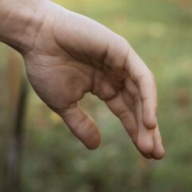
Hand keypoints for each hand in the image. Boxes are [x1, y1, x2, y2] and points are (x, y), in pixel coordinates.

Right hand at [23, 6, 163, 158]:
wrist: (36, 37)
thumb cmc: (45, 66)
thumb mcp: (63, 103)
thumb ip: (80, 123)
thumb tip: (96, 146)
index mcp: (102, 85)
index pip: (125, 111)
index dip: (135, 131)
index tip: (147, 155)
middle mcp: (115, 74)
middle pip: (137, 104)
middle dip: (147, 130)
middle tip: (154, 154)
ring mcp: (120, 61)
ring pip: (142, 93)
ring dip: (148, 117)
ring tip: (150, 142)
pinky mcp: (121, 50)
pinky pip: (141, 76)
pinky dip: (148, 97)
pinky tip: (148, 119)